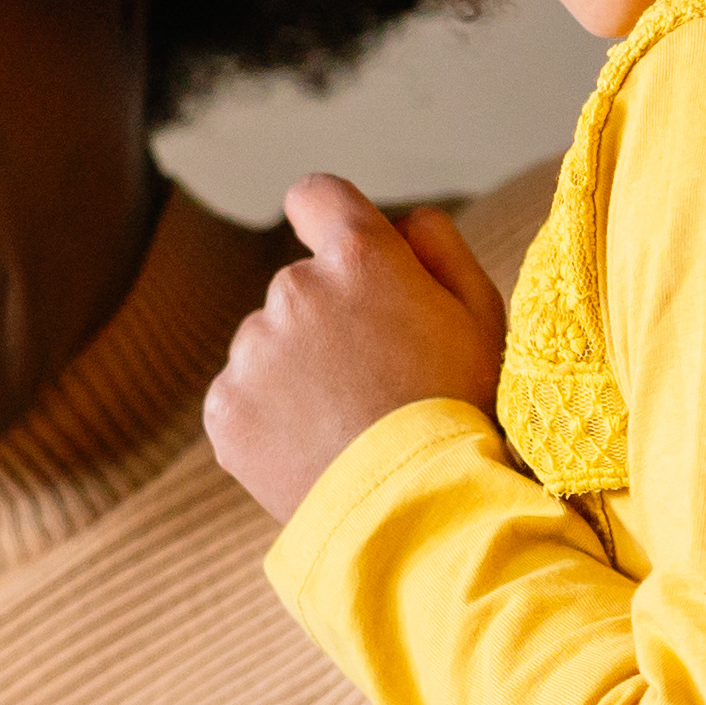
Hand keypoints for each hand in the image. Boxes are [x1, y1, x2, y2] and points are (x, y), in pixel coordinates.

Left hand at [204, 176, 511, 516]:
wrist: (412, 508)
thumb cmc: (461, 409)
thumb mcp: (481, 315)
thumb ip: (439, 247)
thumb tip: (401, 221)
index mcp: (357, 257)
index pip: (317, 196)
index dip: (328, 219)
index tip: (341, 254)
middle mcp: (293, 290)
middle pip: (299, 288)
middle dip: (328, 321)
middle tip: (373, 381)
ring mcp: (251, 351)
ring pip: (268, 346)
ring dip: (296, 373)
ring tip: (345, 425)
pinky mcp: (224, 408)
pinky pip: (241, 398)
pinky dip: (267, 420)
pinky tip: (312, 449)